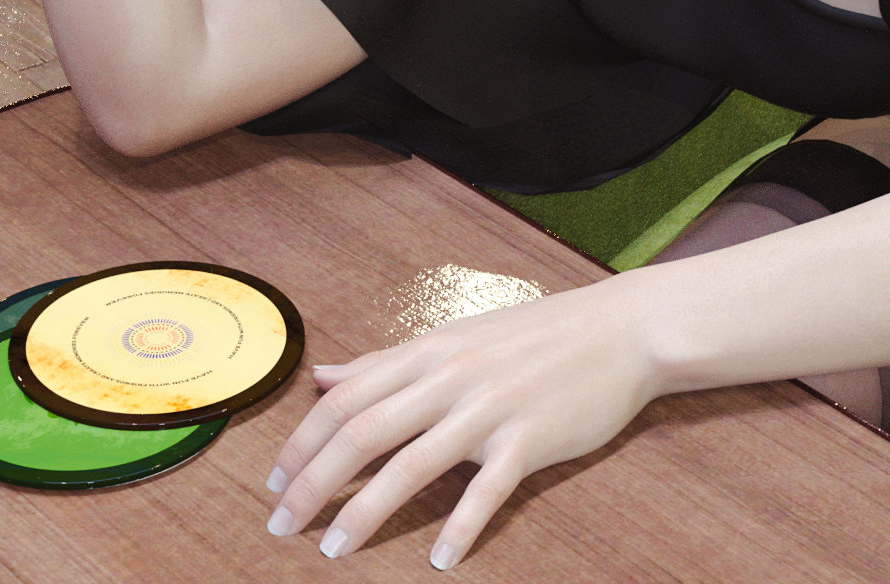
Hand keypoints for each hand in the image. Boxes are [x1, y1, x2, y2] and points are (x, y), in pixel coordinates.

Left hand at [264, 272, 661, 568]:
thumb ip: (386, 362)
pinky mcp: (530, 438)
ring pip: (412, 463)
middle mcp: (451, 376)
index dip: (303, 443)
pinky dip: (460, 527)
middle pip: (365, 431)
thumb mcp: (453, 336)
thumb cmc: (533, 335)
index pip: (348, 398)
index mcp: (428, 350)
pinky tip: (439, 559)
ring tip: (333, 549)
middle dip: (314, 481)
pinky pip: (487, 490)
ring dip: (366, 511)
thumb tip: (324, 377)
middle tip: (280, 526)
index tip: (272, 483)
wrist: (617, 330)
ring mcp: (491, 408)